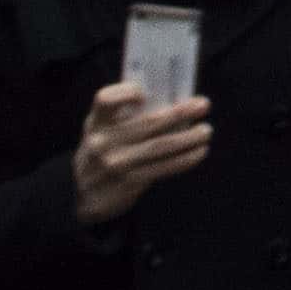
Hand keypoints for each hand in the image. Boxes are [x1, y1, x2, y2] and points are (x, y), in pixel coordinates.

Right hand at [71, 82, 210, 226]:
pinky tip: (199, 152)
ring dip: (189, 138)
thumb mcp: (101, 130)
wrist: (84, 195)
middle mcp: (103, 142)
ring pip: (160, 146)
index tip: (145, 93)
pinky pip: (163, 167)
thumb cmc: (103, 150)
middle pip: (148, 123)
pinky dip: (185, 159)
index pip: (106, 100)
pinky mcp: (129, 182)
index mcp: (96, 122)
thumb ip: (123, 115)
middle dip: (180, 113)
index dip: (126, 93)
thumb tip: (171, 99)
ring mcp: (116, 164)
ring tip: (206, 130)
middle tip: (204, 105)